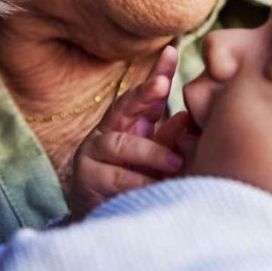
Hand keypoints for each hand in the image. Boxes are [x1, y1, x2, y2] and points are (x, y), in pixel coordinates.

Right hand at [68, 45, 189, 220]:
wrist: (102, 218)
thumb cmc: (135, 180)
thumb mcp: (157, 156)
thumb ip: (170, 137)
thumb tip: (186, 119)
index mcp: (127, 121)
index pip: (143, 93)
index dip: (157, 73)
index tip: (172, 52)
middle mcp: (106, 130)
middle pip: (124, 105)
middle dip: (144, 93)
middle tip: (163, 84)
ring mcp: (92, 153)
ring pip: (122, 145)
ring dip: (151, 154)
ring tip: (176, 163)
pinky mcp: (85, 181)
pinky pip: (114, 179)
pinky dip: (137, 183)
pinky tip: (154, 187)